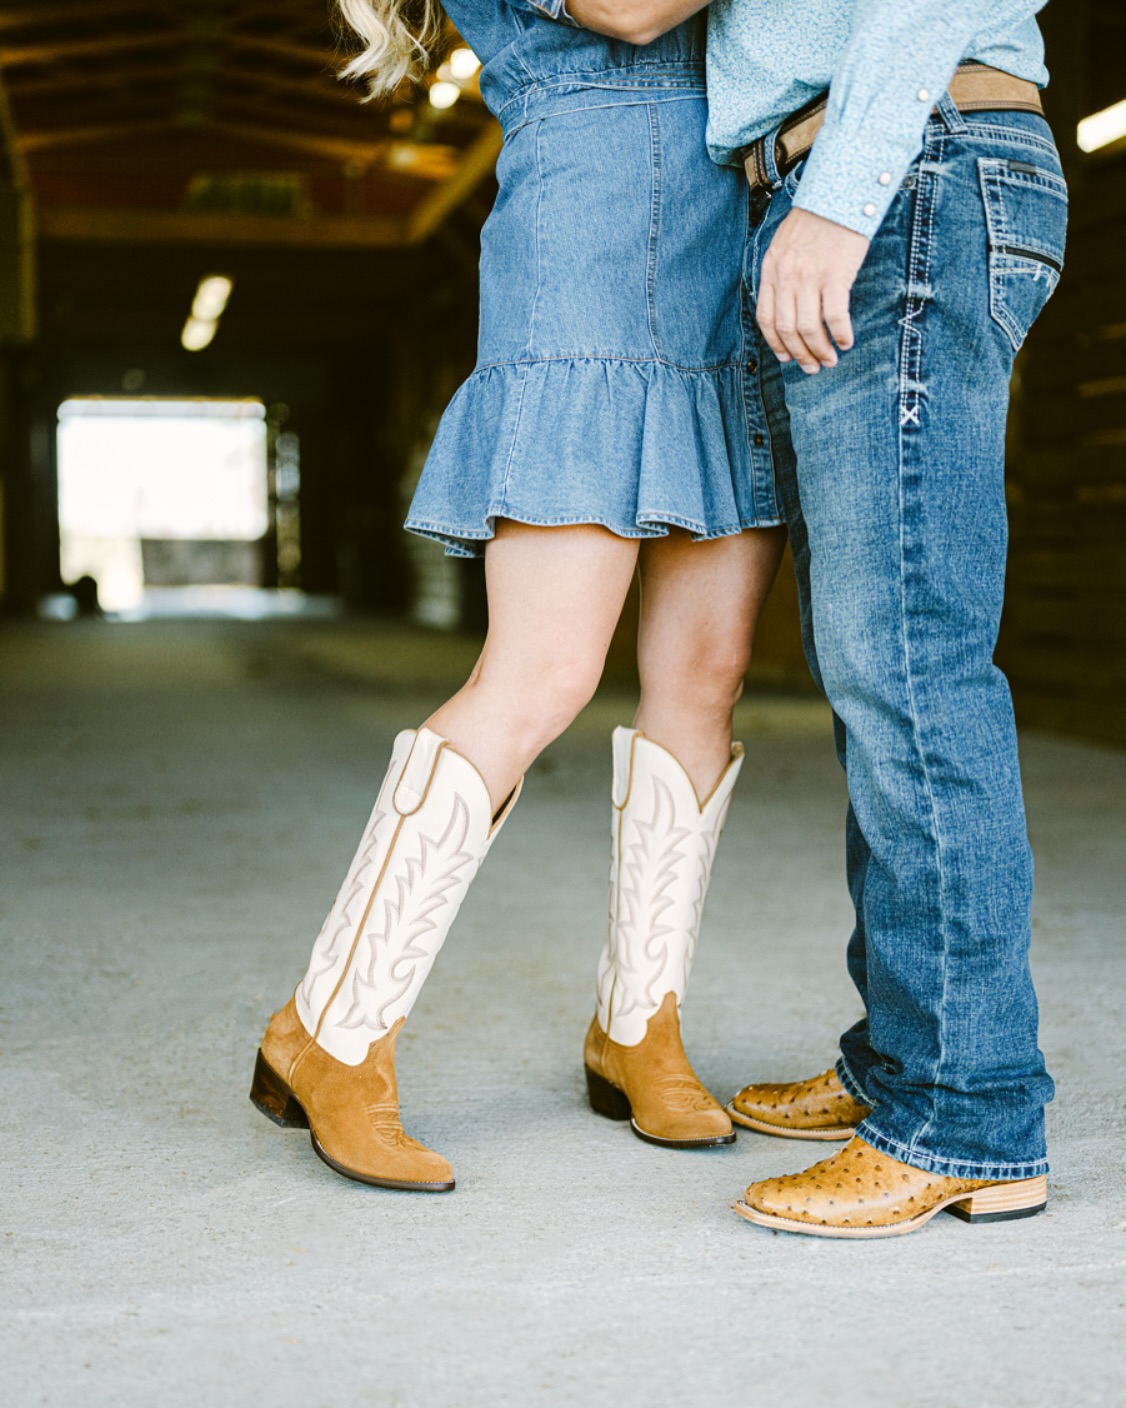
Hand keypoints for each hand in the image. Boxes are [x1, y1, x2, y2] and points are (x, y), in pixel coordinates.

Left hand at [757, 208, 870, 373]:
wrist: (840, 193)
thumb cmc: (817, 219)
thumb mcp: (786, 243)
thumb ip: (781, 272)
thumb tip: (787, 303)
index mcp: (771, 269)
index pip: (766, 317)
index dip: (775, 343)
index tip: (785, 357)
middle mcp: (786, 277)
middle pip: (787, 328)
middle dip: (800, 354)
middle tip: (813, 367)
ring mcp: (809, 277)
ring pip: (808, 328)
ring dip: (820, 350)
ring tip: (830, 360)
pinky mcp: (835, 276)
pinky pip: (834, 316)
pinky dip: (840, 334)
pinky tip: (846, 342)